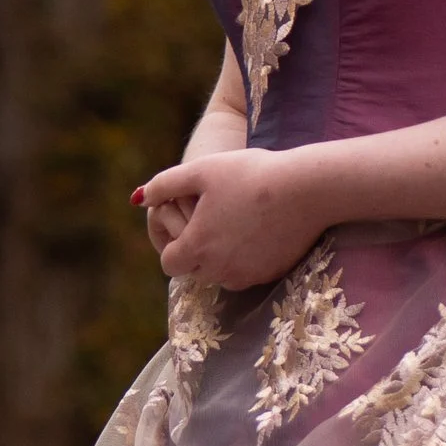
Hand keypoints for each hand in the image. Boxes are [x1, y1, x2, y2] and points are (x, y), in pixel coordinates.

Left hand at [134, 146, 322, 289]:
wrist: (307, 189)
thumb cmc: (250, 174)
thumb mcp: (201, 170)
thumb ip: (165, 185)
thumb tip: (139, 197)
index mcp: (197, 246)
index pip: (169, 263)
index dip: (173, 243)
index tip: (187, 224)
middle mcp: (219, 269)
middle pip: (194, 271)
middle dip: (197, 250)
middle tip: (213, 218)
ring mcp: (247, 275)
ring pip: (221, 275)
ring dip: (221, 256)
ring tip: (236, 221)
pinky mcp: (271, 274)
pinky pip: (248, 273)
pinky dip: (247, 257)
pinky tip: (259, 229)